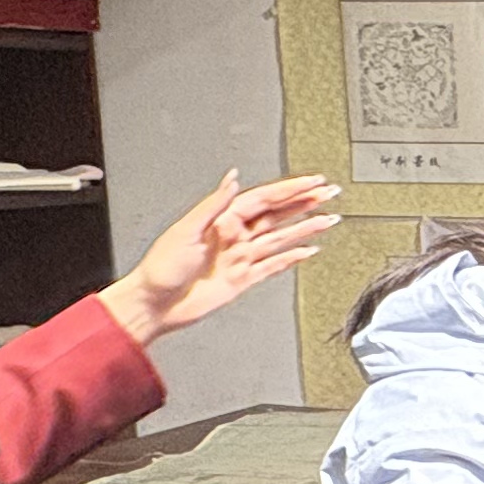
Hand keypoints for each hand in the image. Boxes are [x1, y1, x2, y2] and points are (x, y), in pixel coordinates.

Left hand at [98, 171, 339, 345]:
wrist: (155, 304)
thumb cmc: (161, 268)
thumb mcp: (186, 229)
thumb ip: (214, 204)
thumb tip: (232, 179)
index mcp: (222, 220)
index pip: (264, 199)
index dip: (289, 189)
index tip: (311, 182)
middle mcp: (234, 236)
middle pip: (277, 215)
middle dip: (304, 203)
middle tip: (328, 194)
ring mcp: (240, 257)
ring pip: (280, 238)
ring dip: (304, 228)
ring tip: (328, 219)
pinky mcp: (242, 279)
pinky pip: (273, 265)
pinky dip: (292, 257)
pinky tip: (307, 250)